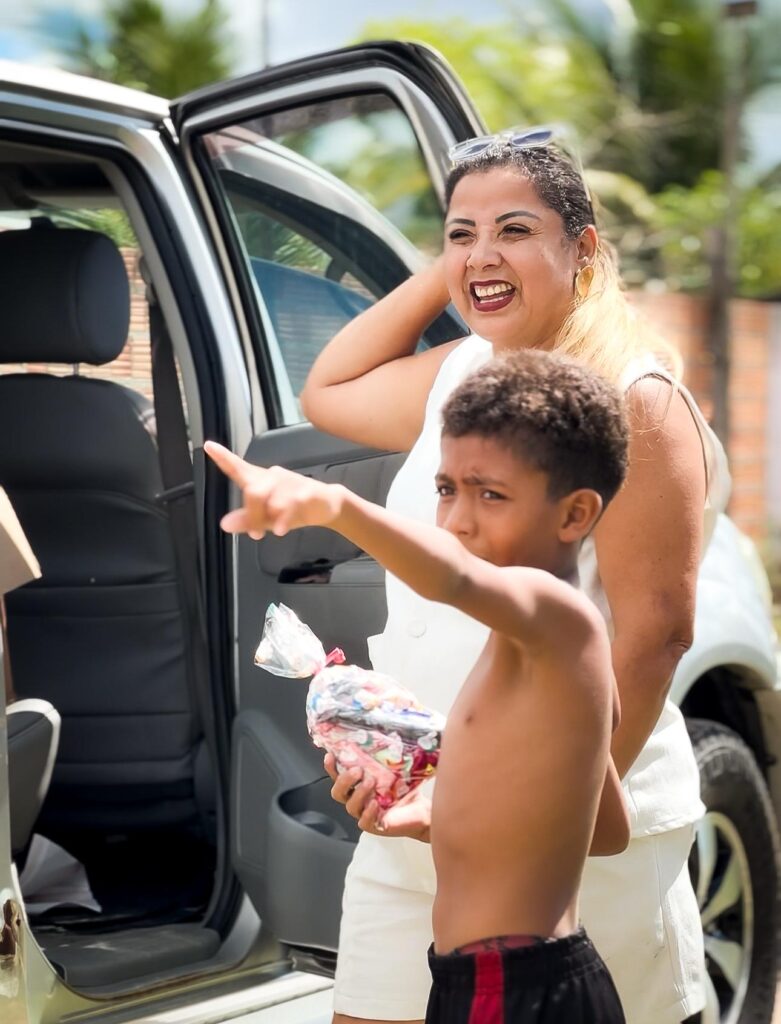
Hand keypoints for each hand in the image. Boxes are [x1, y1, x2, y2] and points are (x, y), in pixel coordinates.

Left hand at [204, 441, 342, 538]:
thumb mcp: (267, 519)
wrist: (327, 505)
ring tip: (275, 530)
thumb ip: (246, 520)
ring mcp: (290, 482)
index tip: (208, 446)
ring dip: (269, 519)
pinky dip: (284, 519)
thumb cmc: (293, 509)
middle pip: (253, 491)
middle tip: (256, 533)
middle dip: (252, 515)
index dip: (223, 457)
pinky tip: (281, 529)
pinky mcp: (306, 491)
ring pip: (271, 500)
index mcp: (260, 481)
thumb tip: (225, 524)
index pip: (238, 468)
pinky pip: (291, 505)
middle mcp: (272, 477)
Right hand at [324, 753, 430, 841]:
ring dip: (359, 793)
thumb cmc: (405, 789)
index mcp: (357, 784)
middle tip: (358, 770)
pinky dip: (368, 812)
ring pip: (350, 806)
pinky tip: (376, 803)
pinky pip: (364, 822)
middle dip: (344, 780)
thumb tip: (390, 733)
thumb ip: (386, 754)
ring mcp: (363, 813)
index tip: (331, 755)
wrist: (420, 809)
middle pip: (338, 792)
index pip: (337, 775)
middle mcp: (357, 799)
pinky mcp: (374, 826)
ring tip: (371, 782)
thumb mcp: (394, 768)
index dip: (331, 767)